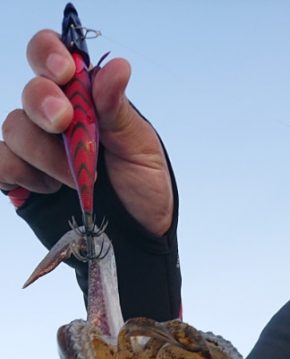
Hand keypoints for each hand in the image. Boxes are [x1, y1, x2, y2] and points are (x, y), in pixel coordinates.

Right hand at [0, 30, 172, 235]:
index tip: (66, 72)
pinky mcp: (22, 182)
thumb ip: (118, 111)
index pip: (53, 57)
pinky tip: (44, 187)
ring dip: (44, 153)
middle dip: (44, 104)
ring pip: (15, 129)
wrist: (137, 242)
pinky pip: (1, 163)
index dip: (49, 54)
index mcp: (85, 100)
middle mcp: (55, 120)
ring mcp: (36, 151)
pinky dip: (15, 170)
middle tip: (64, 123)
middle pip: (31, 92)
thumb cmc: (144, 191)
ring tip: (76, 180)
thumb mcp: (141, 150)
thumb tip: (116, 66)